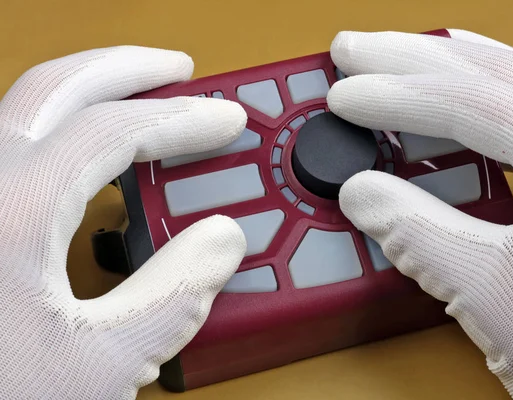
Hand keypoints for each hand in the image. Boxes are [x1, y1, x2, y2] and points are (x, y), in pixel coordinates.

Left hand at [0, 46, 246, 398]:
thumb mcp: (99, 364)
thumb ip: (173, 297)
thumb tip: (221, 241)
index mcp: (9, 214)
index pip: (109, 131)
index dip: (180, 118)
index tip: (224, 119)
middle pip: (54, 88)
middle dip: (126, 69)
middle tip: (179, 71)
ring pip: (28, 110)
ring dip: (92, 92)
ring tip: (141, 97)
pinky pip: (16, 148)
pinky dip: (65, 132)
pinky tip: (91, 155)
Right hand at [327, 29, 512, 398]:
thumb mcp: (490, 294)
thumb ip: (416, 234)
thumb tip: (363, 195)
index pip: (465, 99)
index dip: (390, 94)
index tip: (344, 95)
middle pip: (494, 68)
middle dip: (415, 55)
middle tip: (359, 48)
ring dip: (454, 67)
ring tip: (406, 56)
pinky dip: (492, 98)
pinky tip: (470, 99)